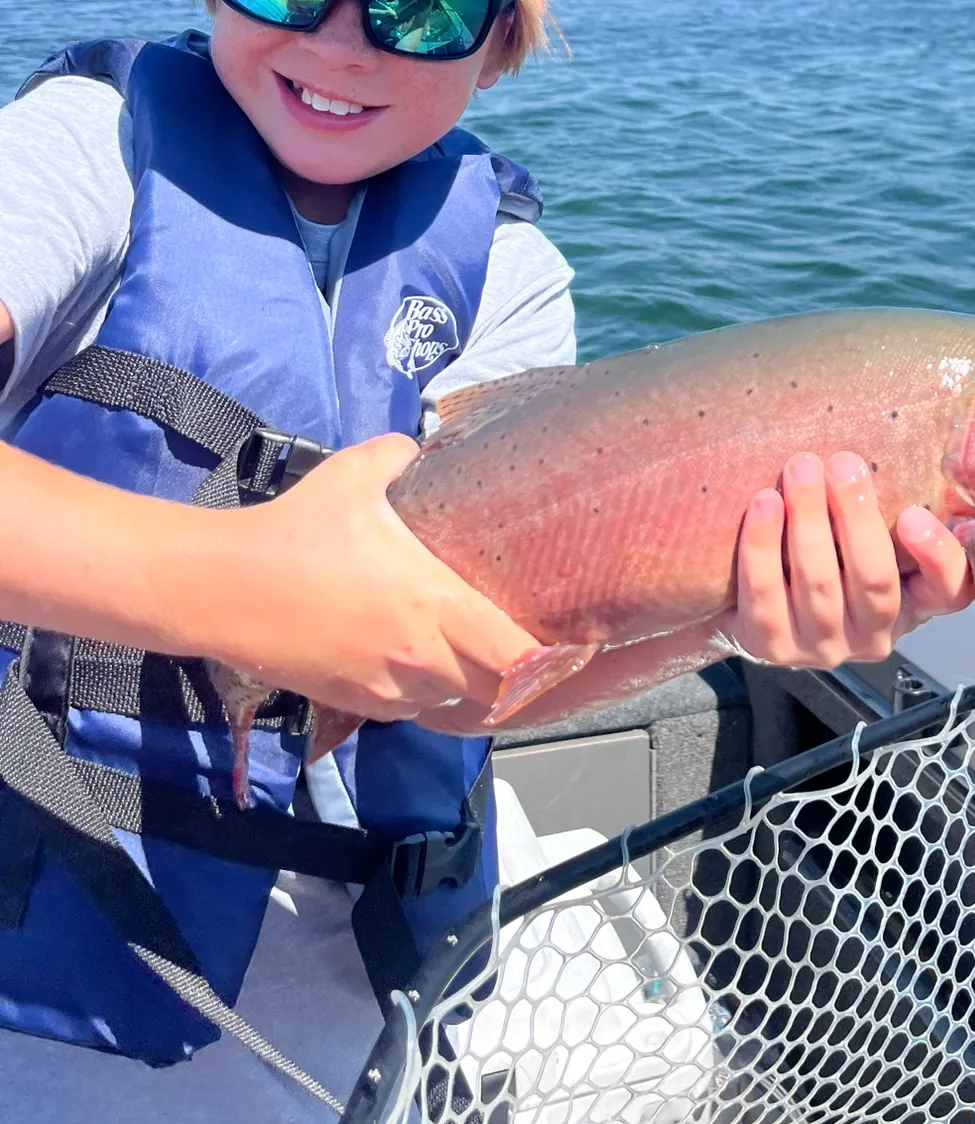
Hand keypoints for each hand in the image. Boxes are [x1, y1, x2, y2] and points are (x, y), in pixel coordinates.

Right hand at [208, 434, 539, 720]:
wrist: (217, 588)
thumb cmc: (295, 530)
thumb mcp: (357, 473)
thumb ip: (404, 455)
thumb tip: (427, 445)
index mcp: (434, 606)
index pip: (518, 658)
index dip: (555, 659)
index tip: (579, 642)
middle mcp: (418, 659)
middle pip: (495, 693)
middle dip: (521, 680)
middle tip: (538, 652)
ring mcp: (384, 690)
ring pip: (452, 703)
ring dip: (473, 687)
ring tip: (488, 658)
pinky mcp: (352, 704)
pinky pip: (409, 708)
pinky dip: (429, 694)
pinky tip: (430, 664)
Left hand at [729, 451, 973, 668]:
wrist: (752, 607)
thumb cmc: (826, 555)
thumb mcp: (867, 537)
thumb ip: (886, 508)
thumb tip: (886, 452)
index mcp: (913, 605)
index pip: (950, 591)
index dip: (939, 556)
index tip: (916, 514)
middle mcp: (873, 634)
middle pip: (874, 581)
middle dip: (857, 517)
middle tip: (843, 465)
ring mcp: (823, 646)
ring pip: (820, 585)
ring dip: (809, 521)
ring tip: (802, 470)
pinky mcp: (772, 646)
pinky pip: (766, 593)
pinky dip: (763, 546)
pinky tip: (764, 504)